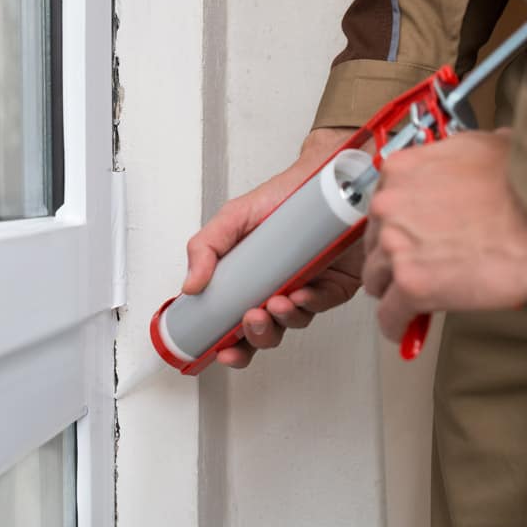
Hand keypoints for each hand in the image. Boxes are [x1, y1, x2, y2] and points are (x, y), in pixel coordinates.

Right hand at [182, 127, 362, 367]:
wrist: (321, 176)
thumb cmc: (281, 196)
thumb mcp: (233, 218)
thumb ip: (206, 248)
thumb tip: (190, 286)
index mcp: (250, 281)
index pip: (236, 324)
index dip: (230, 344)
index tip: (221, 350)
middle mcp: (278, 288)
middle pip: (266, 332)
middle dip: (256, 336)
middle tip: (250, 320)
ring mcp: (307, 287)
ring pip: (294, 322)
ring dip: (282, 320)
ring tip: (275, 304)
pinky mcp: (336, 283)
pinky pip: (323, 304)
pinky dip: (311, 303)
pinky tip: (301, 294)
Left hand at [362, 130, 526, 341]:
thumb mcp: (487, 146)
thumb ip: (462, 159)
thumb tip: (480, 159)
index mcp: (402, 171)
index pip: (383, 210)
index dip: (399, 230)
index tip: (410, 243)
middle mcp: (389, 206)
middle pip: (375, 245)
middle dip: (396, 260)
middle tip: (421, 271)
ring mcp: (396, 246)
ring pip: (377, 281)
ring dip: (394, 292)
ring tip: (415, 303)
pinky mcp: (412, 285)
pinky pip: (390, 316)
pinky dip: (398, 326)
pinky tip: (408, 330)